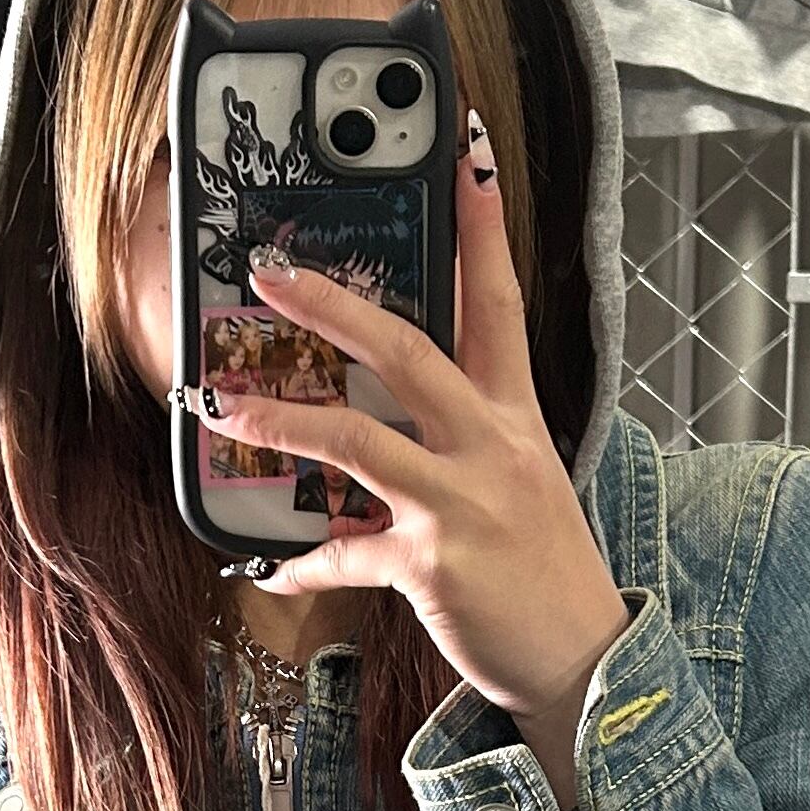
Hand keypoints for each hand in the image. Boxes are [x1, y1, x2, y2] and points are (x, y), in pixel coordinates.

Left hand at [197, 106, 629, 732]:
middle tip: (273, 273)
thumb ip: (462, 437)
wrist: (583, 660)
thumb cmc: (543, 568)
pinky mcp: (432, 564)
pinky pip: (346, 553)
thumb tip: (387, 411)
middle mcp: (491, 448)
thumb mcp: (521, 482)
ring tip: (226, 411)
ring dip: (282, 423)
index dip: (482, 225)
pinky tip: (269, 569)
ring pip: (358, 442)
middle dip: (334, 306)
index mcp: (514, 417)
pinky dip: (303, 562)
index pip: (499, 301)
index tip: (468, 150)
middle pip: (410, 351)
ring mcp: (462, 504)